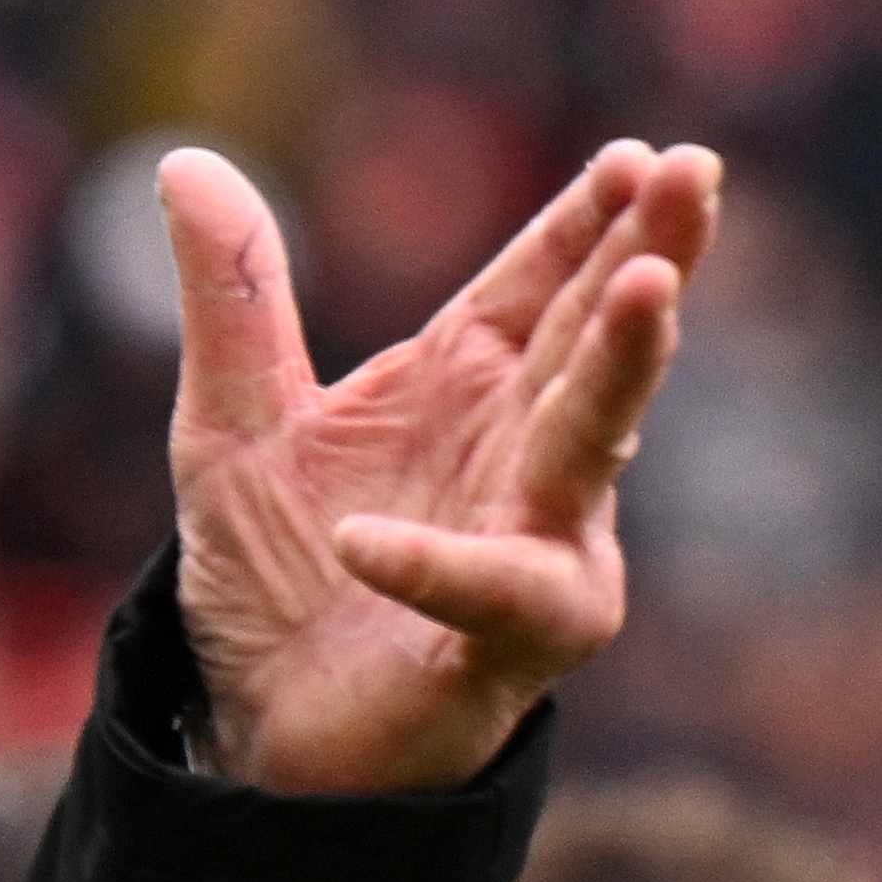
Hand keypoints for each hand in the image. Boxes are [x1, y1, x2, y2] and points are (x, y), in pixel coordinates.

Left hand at [164, 134, 718, 797]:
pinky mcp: (512, 641)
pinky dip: (435, 566)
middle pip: (593, 338)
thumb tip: (186, 162)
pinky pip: (490, 593)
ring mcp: (535, 543)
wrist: (258, 727)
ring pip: (592, 445)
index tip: (636, 154)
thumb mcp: (229, 423)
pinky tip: (368, 543)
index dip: (587, 220)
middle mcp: (522, 450)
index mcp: (468, 383)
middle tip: (695, 175)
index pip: (539, 282)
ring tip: (645, 293)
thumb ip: (231, 300)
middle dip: (650, 256)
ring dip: (619, 370)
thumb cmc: (278, 576)